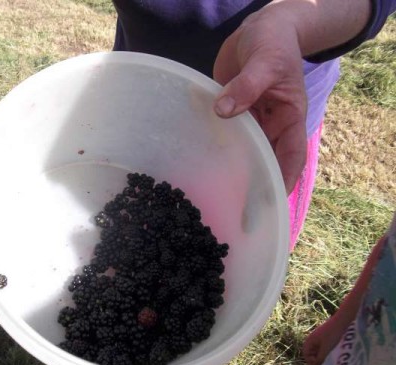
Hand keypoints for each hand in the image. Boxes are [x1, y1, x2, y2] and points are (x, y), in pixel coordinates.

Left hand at [213, 7, 307, 193]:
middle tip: (236, 211)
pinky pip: (223, 134)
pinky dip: (214, 147)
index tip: (271, 202)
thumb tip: (223, 110)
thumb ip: (247, 86)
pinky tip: (198, 163)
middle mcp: (270, 125)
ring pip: (243, 150)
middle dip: (254, 183)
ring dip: (231, 169)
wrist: (259, 29)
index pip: (291, 156)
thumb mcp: (266, 62)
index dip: (283, 179)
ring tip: (214, 195)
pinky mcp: (230, 113)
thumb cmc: (274, 43)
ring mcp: (250, 120)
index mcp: (289, 118)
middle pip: (264, 159)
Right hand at [303, 315, 347, 364]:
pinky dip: (327, 353)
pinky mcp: (328, 338)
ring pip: (319, 351)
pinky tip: (334, 356)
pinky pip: (325, 348)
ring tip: (330, 362)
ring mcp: (321, 338)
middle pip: (312, 353)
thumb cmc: (333, 334)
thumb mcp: (326, 348)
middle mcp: (314, 340)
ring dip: (323, 357)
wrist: (343, 321)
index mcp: (310, 341)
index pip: (306, 354)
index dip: (310, 362)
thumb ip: (320, 358)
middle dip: (317, 360)